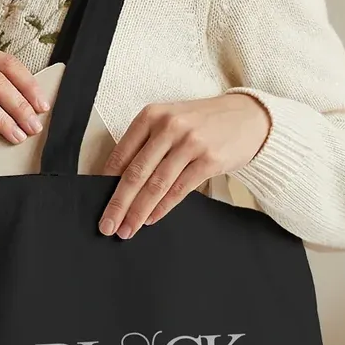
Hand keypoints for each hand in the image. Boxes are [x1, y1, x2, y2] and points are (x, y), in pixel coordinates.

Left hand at [98, 94, 270, 237]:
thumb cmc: (201, 122)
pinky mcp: (209, 160)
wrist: (249, 117)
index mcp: (151, 115)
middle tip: (107, 225)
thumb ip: (145, 145)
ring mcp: (190, 143)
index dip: (106, 182)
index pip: (121, 154)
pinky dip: (162, 208)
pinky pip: (179, 190)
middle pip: (135, 173)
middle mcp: (168, 127)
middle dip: (118, 204)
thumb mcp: (170, 122)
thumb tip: (116, 182)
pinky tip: (151, 220)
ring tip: (127, 230)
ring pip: (156, 185)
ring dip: (138, 212)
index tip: (96, 202)